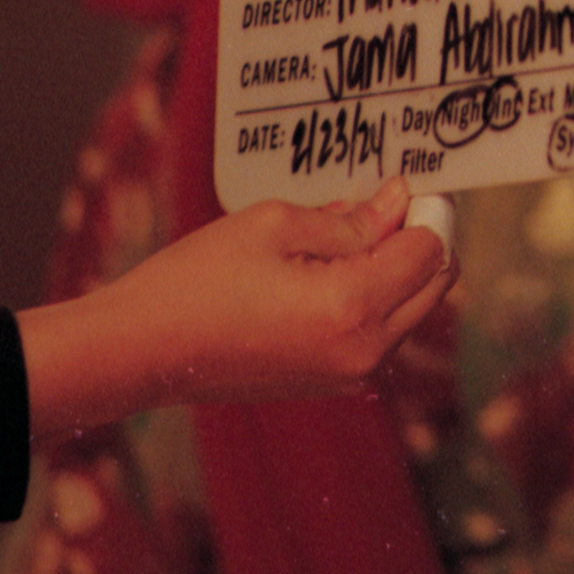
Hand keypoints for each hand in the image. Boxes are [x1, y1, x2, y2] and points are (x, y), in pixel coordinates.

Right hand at [19, 178, 453, 437]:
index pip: (430, 251)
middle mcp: (364, 351)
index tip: (404, 188)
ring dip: (394, 272)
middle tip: (378, 208)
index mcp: (353, 308)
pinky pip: (378, 334)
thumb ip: (350, 218)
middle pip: (434, 284)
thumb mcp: (274, 225)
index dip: (424, 213)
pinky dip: (370, 300)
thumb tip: (399, 201)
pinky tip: (323, 275)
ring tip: (335, 241)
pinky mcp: (331, 385)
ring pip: (410, 310)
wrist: (140, 351)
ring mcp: (349, 376)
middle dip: (418, 241)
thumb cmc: (196, 281)